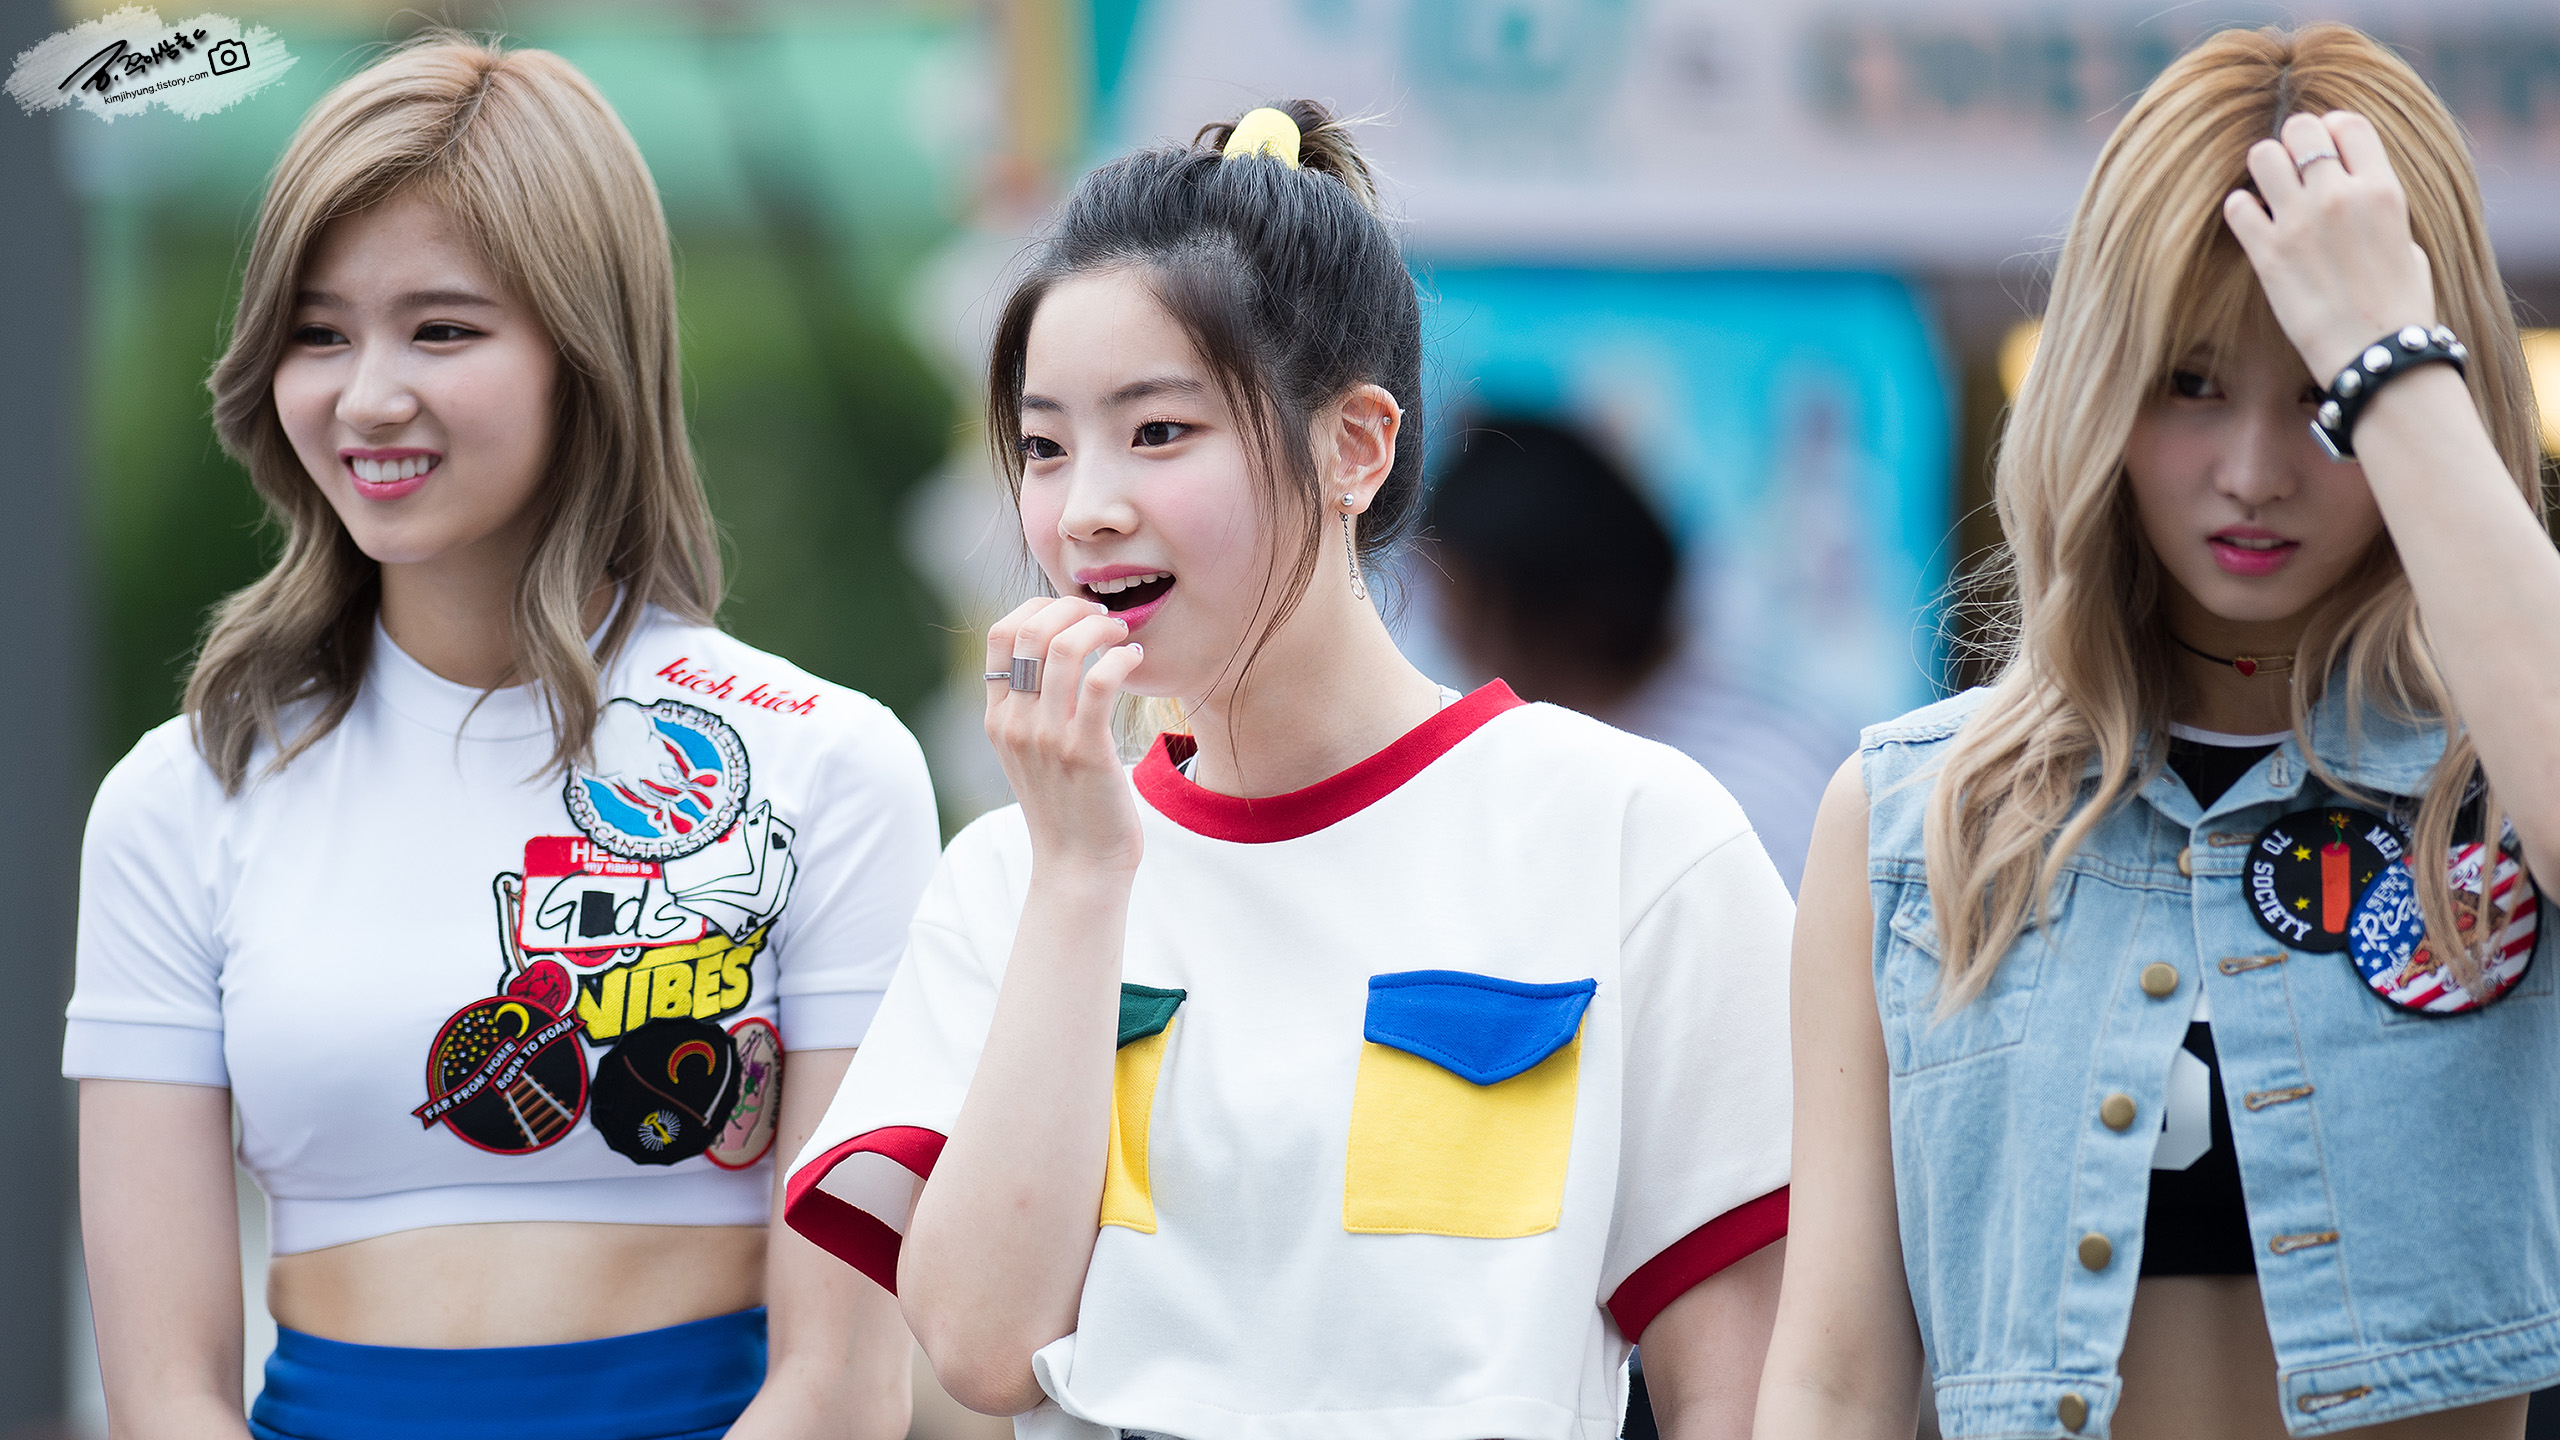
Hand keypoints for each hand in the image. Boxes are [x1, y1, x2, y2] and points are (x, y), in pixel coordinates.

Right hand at [985, 596, 1145, 875]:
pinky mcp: (1085, 751)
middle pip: (1031, 631)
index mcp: (997, 718)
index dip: (1038, 607)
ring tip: (1124, 635)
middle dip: (1072, 607)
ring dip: (1101, 627)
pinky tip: (1136, 660)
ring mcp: (1048, 737)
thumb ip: (1032, 708)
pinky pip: (1101, 681)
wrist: (1079, 866)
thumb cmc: (1067, 806)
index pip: (1000, 634)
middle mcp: (1015, 723)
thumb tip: (1055, 653)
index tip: (1072, 612)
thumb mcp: (1031, 753)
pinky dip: (1122, 659)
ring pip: (1065, 649)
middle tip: (1104, 616)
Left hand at [2223, 110, 2436, 383]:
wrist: (2375, 353)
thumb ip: (2379, 208)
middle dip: (2292, 142)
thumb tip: (2360, 194)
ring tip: (2270, 192)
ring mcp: (2299, 222)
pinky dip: (2241, 209)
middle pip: (2300, 129)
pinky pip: (2237, 205)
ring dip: (2263, 169)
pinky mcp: (2267, 253)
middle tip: (2292, 168)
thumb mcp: (2408, 242)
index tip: (2325, 148)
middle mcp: (2339, 195)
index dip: (2331, 129)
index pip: (2347, 123)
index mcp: (2382, 188)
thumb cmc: (2399, 305)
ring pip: (2262, 156)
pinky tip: (2253, 224)